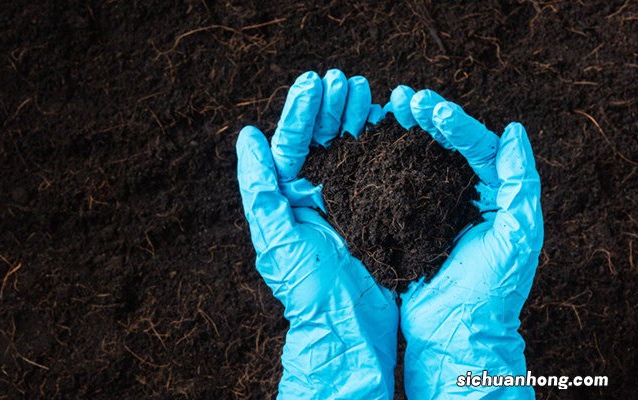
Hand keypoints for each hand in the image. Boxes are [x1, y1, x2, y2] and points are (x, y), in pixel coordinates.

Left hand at [237, 70, 397, 398]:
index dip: (300, 112)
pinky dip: (384, 143)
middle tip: (344, 79)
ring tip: (366, 90)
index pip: (291, 145)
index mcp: (288, 200)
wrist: (353, 330)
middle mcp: (316, 196)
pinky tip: (390, 120)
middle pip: (321, 140)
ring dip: (357, 118)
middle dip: (331, 107)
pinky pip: (379, 170)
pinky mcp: (378, 211)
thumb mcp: (278, 241)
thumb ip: (261, 191)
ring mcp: (349, 202)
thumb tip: (246, 138)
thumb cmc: (310, 292)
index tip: (312, 81)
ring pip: (351, 149)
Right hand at [390, 87, 543, 398]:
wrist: (454, 334)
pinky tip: (370, 143)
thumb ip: (519, 182)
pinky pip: (395, 186)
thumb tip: (515, 131)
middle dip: (425, 118)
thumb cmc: (493, 290)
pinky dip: (384, 163)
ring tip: (385, 107)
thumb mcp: (518, 234)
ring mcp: (432, 208)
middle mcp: (463, 195)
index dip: (455, 123)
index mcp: (493, 195)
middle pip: (444, 146)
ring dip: (402, 132)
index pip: (476, 147)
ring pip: (418, 160)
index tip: (430, 108)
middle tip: (402, 96)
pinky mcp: (405, 223)